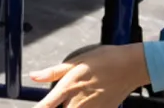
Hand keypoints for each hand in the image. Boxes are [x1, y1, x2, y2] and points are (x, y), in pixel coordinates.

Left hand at [30, 44, 149, 107]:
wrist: (130, 67)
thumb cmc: (104, 60)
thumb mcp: (75, 61)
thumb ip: (53, 72)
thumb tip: (33, 76)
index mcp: (68, 88)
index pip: (46, 106)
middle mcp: (78, 104)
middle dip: (61, 105)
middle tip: (67, 94)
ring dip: (72, 106)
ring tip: (82, 94)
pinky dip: (85, 107)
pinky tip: (91, 98)